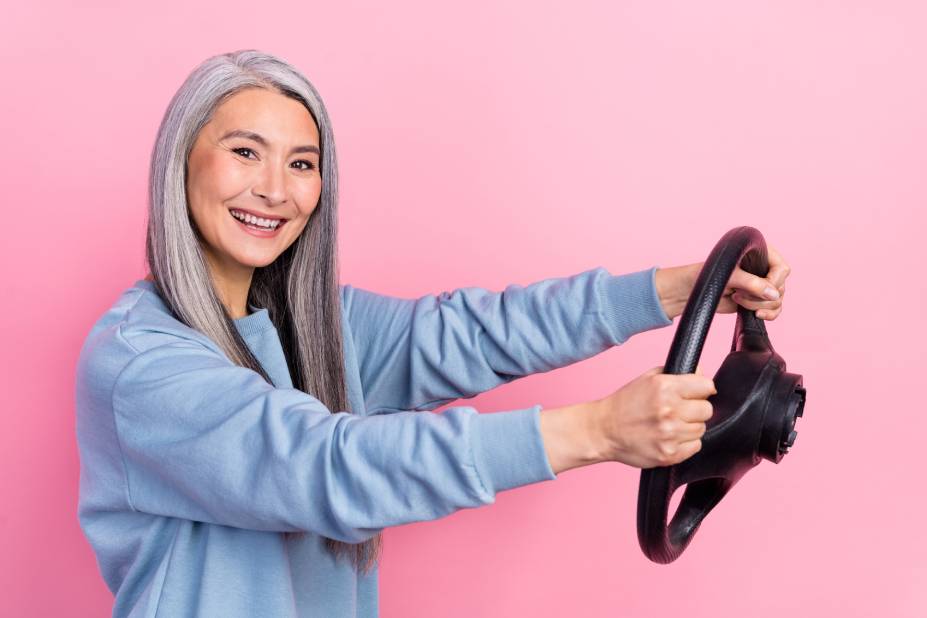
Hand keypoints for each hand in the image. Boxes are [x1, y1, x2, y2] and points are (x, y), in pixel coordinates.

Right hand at [591, 365, 716, 468]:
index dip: (701, 390)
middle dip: (695, 409)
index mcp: (665, 387)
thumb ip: (677, 374)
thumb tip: (702, 374)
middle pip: (707, 410)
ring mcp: (669, 434)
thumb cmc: (625, 403)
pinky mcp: (669, 454)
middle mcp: (669, 410)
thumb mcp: (648, 379)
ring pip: (701, 429)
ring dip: (689, 427)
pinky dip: (685, 443)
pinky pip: (695, 447)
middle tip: (679, 411)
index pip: (707, 386)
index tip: (694, 394)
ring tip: (670, 425)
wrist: (604, 430)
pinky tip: (669, 438)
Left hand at [656, 244, 790, 320]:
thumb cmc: (705, 275)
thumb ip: (752, 283)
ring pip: (777, 300)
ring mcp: (759, 286)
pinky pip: (773, 310)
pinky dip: (768, 314)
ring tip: (738, 299)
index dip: (775, 281)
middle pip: (780, 287)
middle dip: (762, 296)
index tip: (762, 289)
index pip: (781, 268)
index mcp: (758, 254)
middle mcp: (762, 270)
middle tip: (739, 294)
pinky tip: (756, 314)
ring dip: (761, 305)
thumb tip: (774, 295)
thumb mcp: (729, 276)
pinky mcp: (755, 301)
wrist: (690, 290)